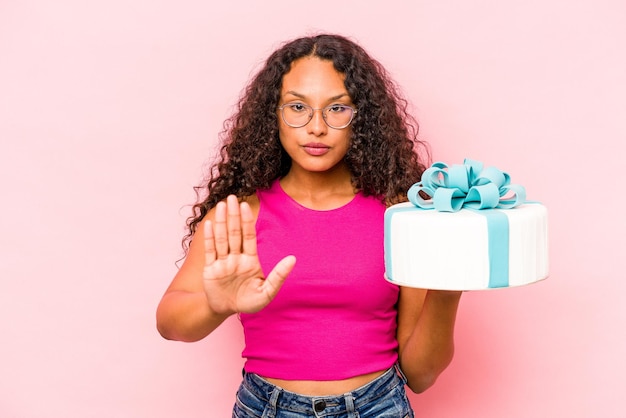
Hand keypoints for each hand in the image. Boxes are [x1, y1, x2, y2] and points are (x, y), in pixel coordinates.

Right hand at [202, 195, 295, 314]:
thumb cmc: (249, 302)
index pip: (249, 236)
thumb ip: (279, 276)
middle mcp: (236, 257)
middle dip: (234, 215)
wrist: (226, 310)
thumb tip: (293, 259)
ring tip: (222, 205)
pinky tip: (209, 223)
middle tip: (232, 197)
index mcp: (250, 260)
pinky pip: (210, 250)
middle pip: (234, 232)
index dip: (247, 221)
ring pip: (222, 238)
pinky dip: (209, 237)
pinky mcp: (210, 268)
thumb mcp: (267, 292)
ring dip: (221, 222)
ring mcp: (223, 261)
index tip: (246, 206)